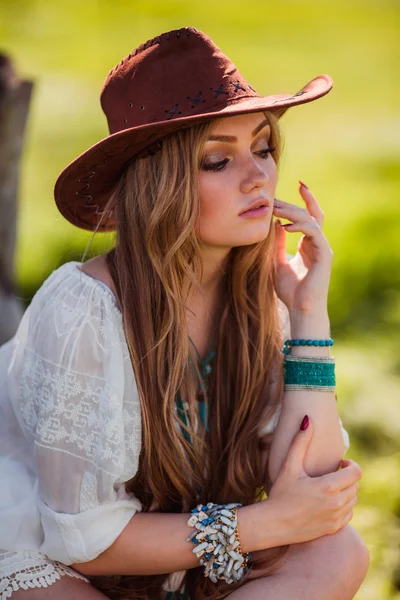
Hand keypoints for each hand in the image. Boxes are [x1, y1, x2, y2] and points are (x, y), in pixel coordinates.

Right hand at [260, 416, 360, 545]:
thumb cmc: (280, 493)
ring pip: (353, 499)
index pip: (356, 472)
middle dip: (346, 477)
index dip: (350, 464)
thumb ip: (300, 442)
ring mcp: (336, 518)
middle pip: (355, 485)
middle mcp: (336, 503)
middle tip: (331, 474)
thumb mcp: (289, 466)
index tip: (339, 463)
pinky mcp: (333, 528)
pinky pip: (349, 514)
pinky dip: (343, 506)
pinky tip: (327, 502)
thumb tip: (307, 419)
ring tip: (329, 487)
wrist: (273, 524)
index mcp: (328, 486)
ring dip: (346, 491)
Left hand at [273, 183, 332, 314]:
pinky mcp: (324, 255)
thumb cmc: (290, 292)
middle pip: (309, 215)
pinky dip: (301, 226)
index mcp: (308, 245)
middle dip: (291, 204)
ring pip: (311, 220)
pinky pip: (314, 233)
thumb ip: (276, 245)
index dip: (304, 200)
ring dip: (292, 212)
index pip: (308, 217)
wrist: (302, 310)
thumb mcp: (277, 263)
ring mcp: (322, 248)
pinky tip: (286, 226)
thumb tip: (274, 225)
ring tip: (274, 209)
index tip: (295, 184)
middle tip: (273, 198)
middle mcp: (318, 244)